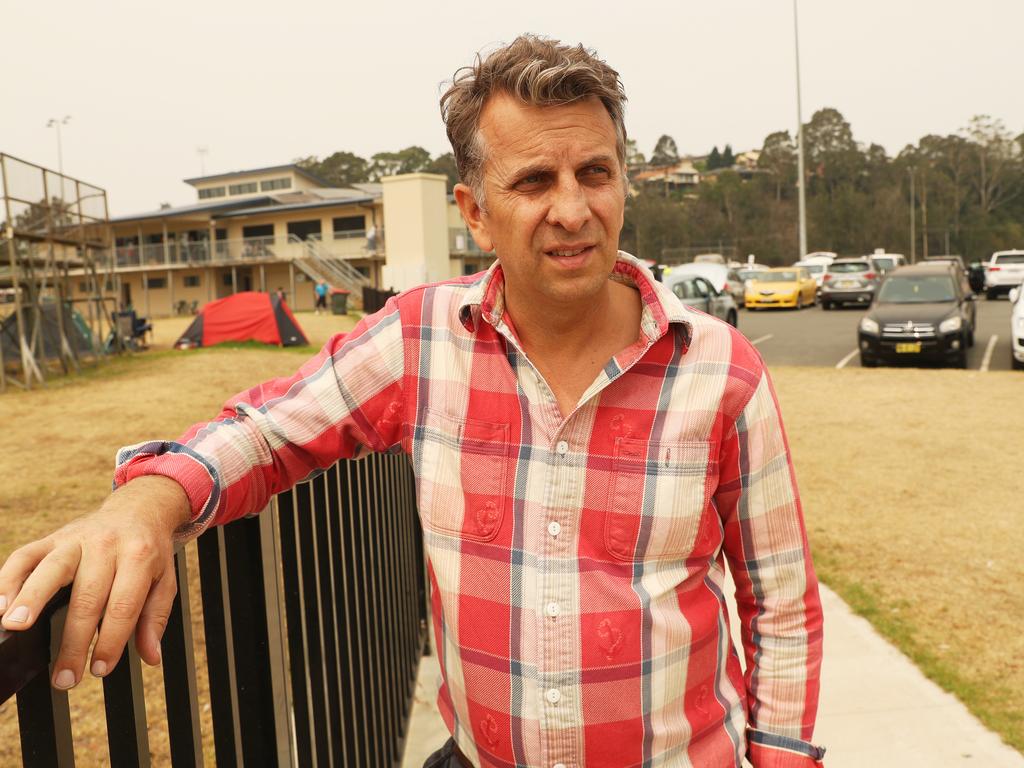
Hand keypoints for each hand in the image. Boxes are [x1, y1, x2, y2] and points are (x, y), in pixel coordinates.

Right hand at [0, 475, 191, 689]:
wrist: (138, 510)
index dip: (111, 640)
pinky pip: (25, 556)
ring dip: (31, 599)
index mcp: (139, 556)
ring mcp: (76, 539)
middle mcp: (106, 545)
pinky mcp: (51, 538)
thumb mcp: (164, 582)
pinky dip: (8, 579)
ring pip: (51, 569)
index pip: (123, 604)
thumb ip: (155, 619)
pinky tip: (0, 606)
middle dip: (74, 641)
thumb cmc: (149, 553)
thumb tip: (151, 657)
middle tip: (65, 677)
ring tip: (15, 627)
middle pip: (87, 596)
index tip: (100, 669)